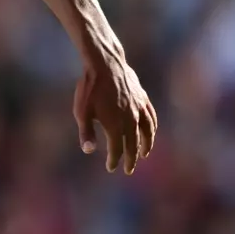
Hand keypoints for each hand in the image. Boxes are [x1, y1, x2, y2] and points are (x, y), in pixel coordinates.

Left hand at [74, 53, 156, 173]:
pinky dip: (152, 127)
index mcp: (115, 125)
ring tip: (145, 154)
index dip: (114, 160)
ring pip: (147, 132)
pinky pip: (151, 116)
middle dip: (131, 159)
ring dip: (146, 145)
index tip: (111, 168)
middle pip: (134, 144)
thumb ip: (86, 133)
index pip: (117, 149)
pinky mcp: (143, 98)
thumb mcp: (82, 112)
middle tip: (129, 169)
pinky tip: (151, 130)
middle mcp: (131, 120)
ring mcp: (139, 109)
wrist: (104, 64)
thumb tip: (88, 151)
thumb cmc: (89, 88)